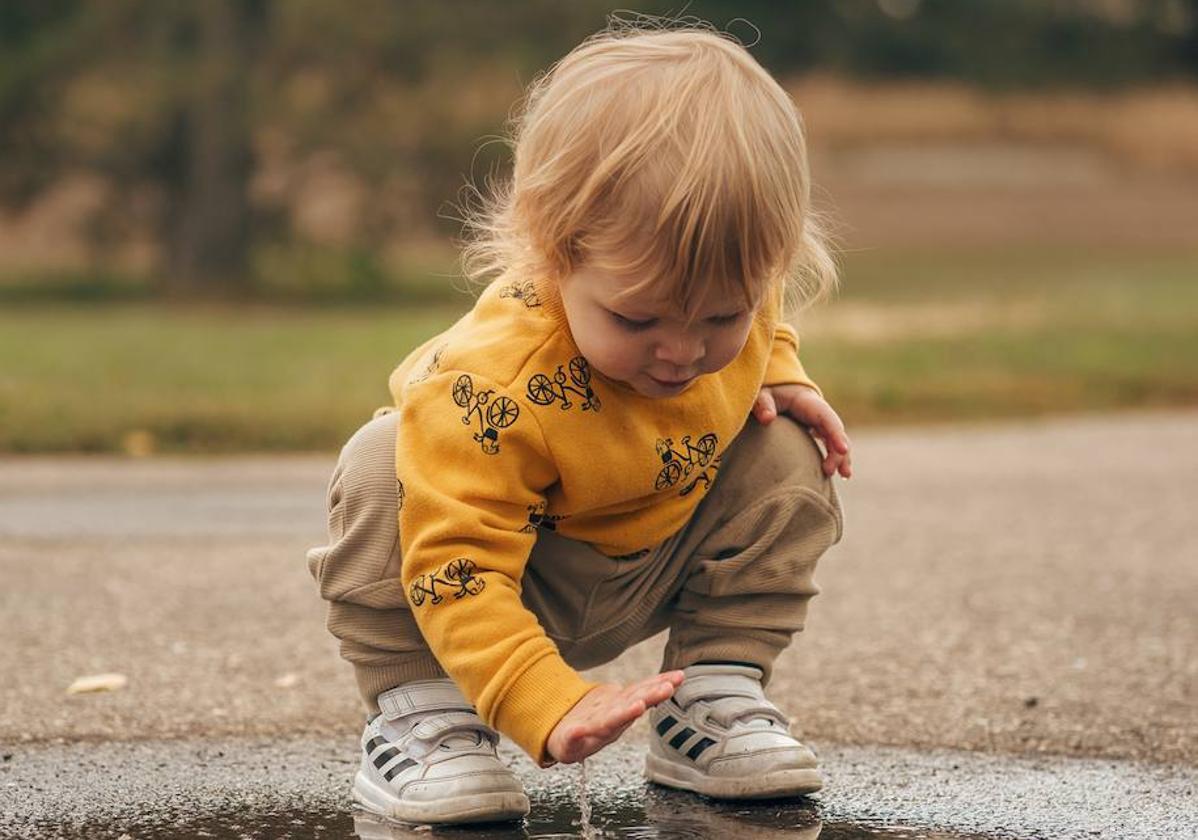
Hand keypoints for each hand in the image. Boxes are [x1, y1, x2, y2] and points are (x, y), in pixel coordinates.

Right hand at [546, 671, 684, 763]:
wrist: (568, 729)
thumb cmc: (570, 740)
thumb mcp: (567, 743)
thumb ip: (572, 737)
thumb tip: (576, 732)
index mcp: (602, 730)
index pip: (615, 721)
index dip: (626, 713)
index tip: (638, 706)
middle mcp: (614, 717)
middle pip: (633, 705)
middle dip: (651, 696)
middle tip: (668, 687)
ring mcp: (619, 706)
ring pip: (640, 694)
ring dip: (658, 686)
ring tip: (677, 678)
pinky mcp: (619, 697)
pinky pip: (640, 686)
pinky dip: (653, 682)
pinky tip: (673, 677)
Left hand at [752, 384, 852, 478]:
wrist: (780, 392)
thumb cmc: (771, 395)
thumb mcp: (764, 395)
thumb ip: (764, 404)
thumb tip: (767, 418)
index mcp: (810, 404)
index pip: (827, 419)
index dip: (836, 434)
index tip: (842, 450)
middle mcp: (821, 414)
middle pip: (835, 433)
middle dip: (838, 452)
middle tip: (829, 471)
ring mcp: (822, 424)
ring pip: (837, 441)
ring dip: (841, 458)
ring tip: (845, 475)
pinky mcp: (820, 432)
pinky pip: (832, 445)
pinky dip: (836, 458)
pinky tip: (839, 473)